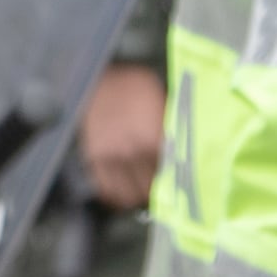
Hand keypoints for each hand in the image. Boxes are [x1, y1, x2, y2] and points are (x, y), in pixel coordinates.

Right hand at [78, 63, 166, 210]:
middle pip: (151, 187)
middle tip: (162, 191)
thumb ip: (170, 126)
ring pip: (128, 193)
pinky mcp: (95, 158)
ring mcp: (112, 157)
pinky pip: (106, 188)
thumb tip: (182, 147)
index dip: (176, 180)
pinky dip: (115, 196)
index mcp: (154, 137)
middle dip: (158, 191)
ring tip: (143, 195)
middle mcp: (133, 151)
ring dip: (138, 197)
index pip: (171, 172)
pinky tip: (122, 195)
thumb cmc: (132, 86)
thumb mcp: (160, 99)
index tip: (180, 184)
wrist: (97, 79)